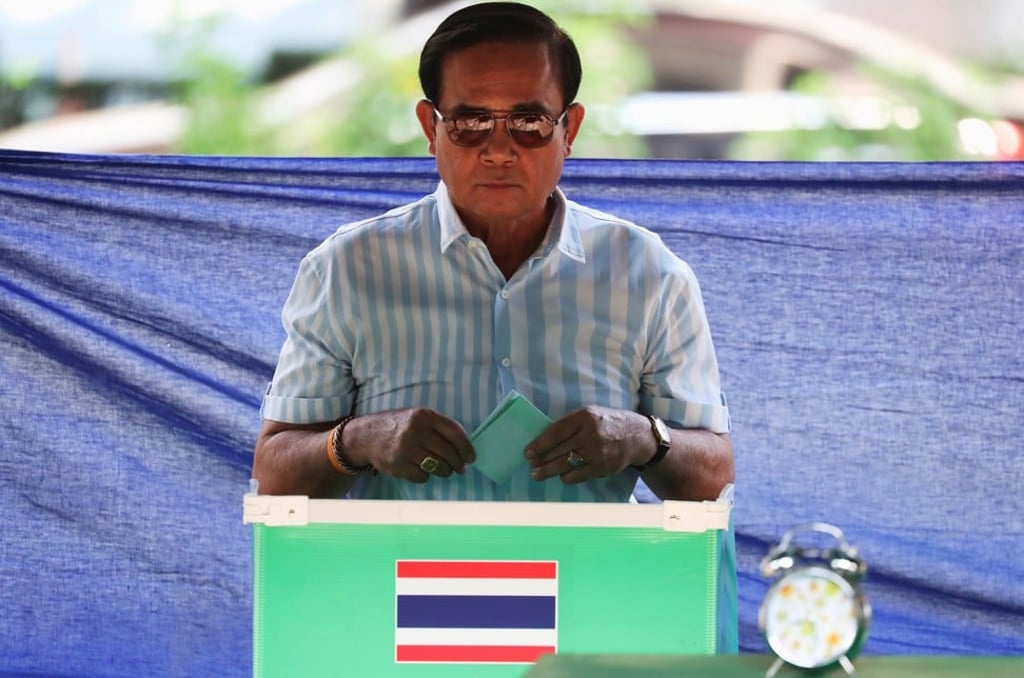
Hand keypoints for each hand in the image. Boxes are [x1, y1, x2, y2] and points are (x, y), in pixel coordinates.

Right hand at [351, 408, 475, 482]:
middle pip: (448, 453)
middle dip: (458, 464)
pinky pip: (422, 476)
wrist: (366, 436)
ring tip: (444, 470)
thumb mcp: (419, 417)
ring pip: (438, 467)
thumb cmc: (399, 426)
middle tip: (460, 468)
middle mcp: (416, 431)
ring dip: (445, 471)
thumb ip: (440, 427)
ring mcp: (406, 449)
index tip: (471, 458)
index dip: (466, 447)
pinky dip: (425, 476)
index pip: (454, 433)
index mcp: (424, 416)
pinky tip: (421, 469)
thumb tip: (465, 446)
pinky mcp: (398, 466)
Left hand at [524, 406, 649, 482]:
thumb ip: (570, 424)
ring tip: (538, 474)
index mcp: (585, 417)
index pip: (556, 432)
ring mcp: (597, 453)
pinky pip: (577, 476)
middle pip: (558, 451)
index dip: (540, 444)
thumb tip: (544, 439)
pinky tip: (560, 475)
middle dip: (541, 460)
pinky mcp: (602, 468)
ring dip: (548, 472)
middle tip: (531, 465)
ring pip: (565, 466)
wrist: (638, 437)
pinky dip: (566, 477)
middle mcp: (591, 435)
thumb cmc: (608, 422)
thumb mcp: (590, 413)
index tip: (528, 452)